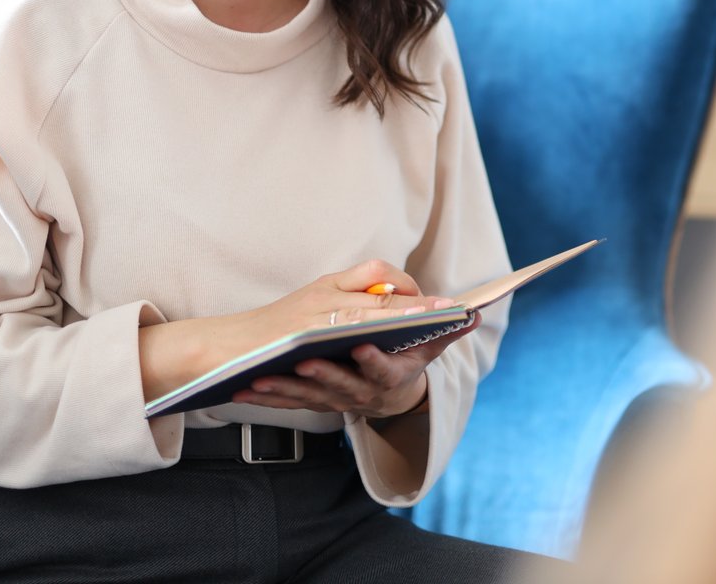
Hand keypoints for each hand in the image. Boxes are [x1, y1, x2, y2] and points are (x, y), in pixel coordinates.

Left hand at [231, 310, 481, 418]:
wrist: (387, 395)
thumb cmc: (403, 355)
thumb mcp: (425, 343)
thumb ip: (441, 327)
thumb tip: (471, 312)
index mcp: (391, 372)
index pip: (384, 368)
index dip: (373, 359)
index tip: (361, 346)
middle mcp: (364, 391)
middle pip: (342, 385)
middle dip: (322, 376)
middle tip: (302, 362)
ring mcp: (336, 399)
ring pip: (309, 397)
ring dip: (284, 389)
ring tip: (260, 377)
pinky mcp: (313, 401)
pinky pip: (288, 402)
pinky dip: (267, 397)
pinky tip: (245, 388)